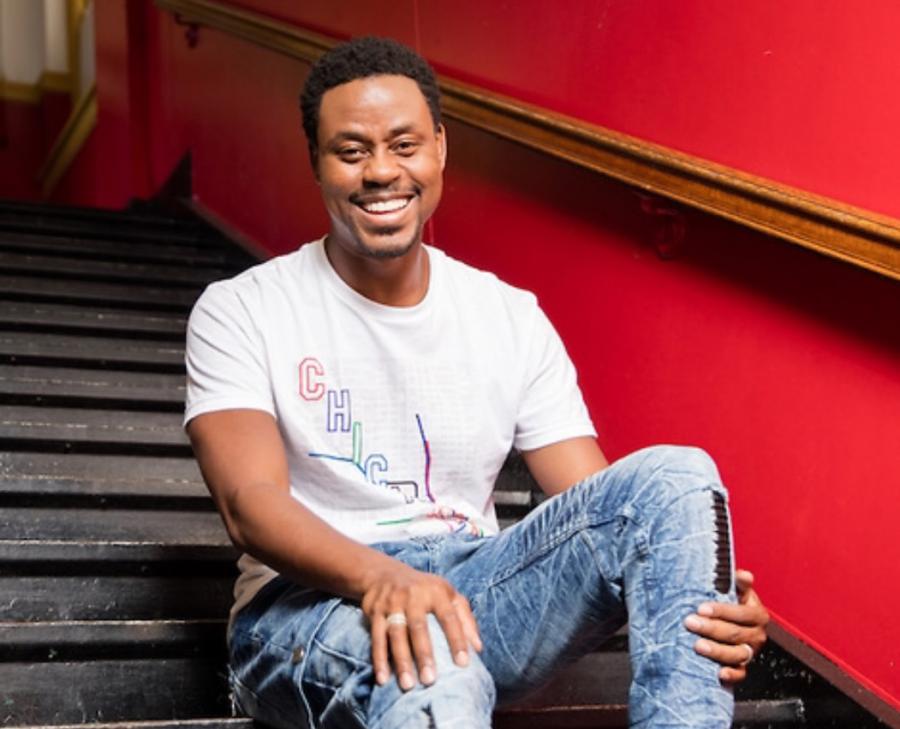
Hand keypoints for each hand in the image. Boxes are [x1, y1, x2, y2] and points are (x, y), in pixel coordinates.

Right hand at [360, 562, 481, 690]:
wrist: (384, 573)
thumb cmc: (424, 589)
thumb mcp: (448, 594)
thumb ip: (465, 618)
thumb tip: (478, 648)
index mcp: (435, 591)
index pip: (449, 617)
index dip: (457, 639)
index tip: (463, 663)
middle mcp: (412, 595)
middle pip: (418, 627)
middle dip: (424, 654)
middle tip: (430, 680)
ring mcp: (392, 603)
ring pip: (396, 634)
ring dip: (401, 661)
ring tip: (408, 685)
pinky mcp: (374, 611)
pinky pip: (376, 637)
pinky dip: (379, 659)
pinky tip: (383, 678)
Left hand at [684, 569, 768, 682]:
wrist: (732, 622)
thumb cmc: (731, 603)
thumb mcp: (737, 591)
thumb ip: (739, 583)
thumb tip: (744, 575)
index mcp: (757, 614)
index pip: (742, 613)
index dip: (722, 611)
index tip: (701, 608)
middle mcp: (757, 635)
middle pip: (736, 634)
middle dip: (711, 628)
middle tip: (690, 623)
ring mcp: (750, 652)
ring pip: (737, 654)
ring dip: (717, 651)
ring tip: (698, 646)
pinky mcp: (743, 667)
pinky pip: (740, 674)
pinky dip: (731, 675)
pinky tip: (718, 672)